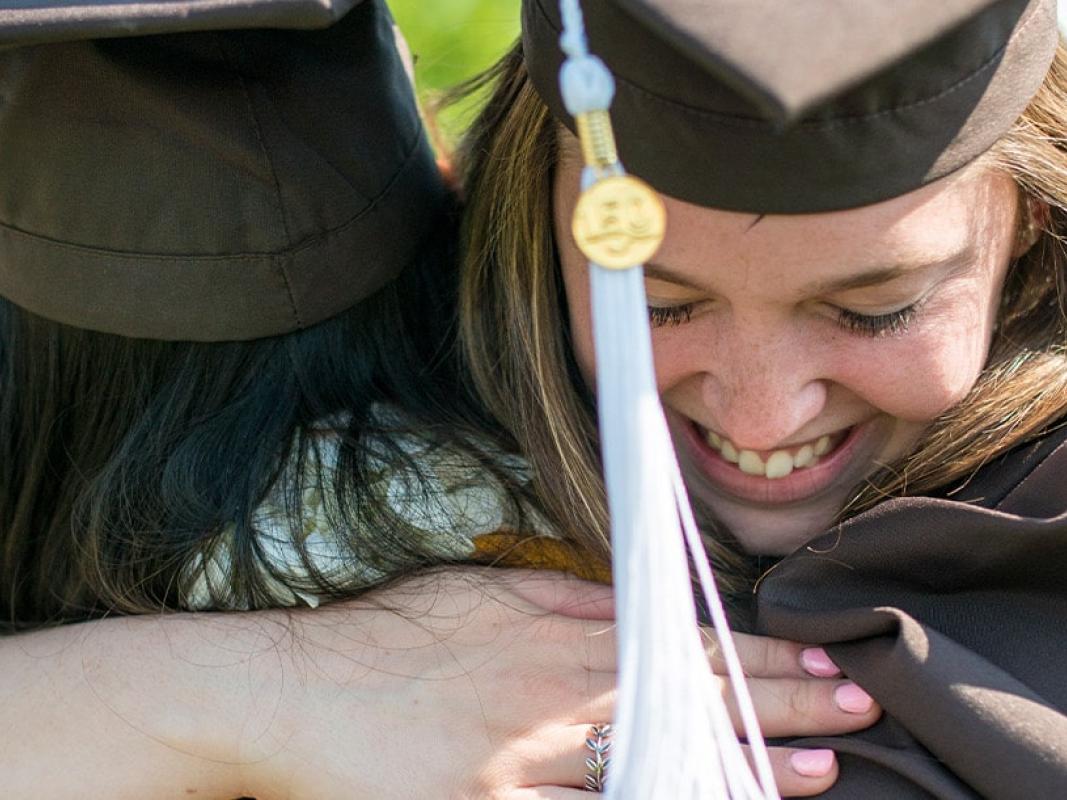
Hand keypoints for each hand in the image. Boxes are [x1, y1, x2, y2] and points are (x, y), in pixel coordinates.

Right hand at [245, 568, 877, 798]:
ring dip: (745, 770)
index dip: (757, 658)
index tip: (821, 664)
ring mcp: (527, 766)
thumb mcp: (478, 591)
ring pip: (659, 764)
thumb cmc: (387, 636)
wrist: (295, 694)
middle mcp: (552, 697)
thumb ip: (564, 602)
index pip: (681, 645)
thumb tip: (639, 610)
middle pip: (689, 699)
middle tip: (857, 712)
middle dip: (781, 706)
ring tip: (820, 775)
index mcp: (552, 634)